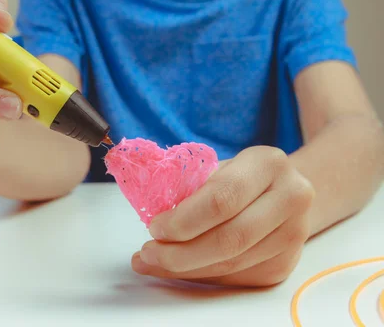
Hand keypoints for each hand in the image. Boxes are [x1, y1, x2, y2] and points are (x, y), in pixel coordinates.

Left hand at [131, 146, 315, 286]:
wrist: (287, 190)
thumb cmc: (240, 176)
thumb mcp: (218, 168)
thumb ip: (190, 188)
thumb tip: (152, 218)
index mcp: (268, 164)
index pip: (222, 198)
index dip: (184, 219)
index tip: (154, 228)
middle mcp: (291, 198)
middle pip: (230, 239)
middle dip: (181, 253)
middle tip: (148, 254)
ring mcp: (293, 235)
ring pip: (232, 264)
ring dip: (186, 268)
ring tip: (153, 263)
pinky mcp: (286, 263)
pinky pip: (236, 277)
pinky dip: (201, 275)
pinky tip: (179, 268)